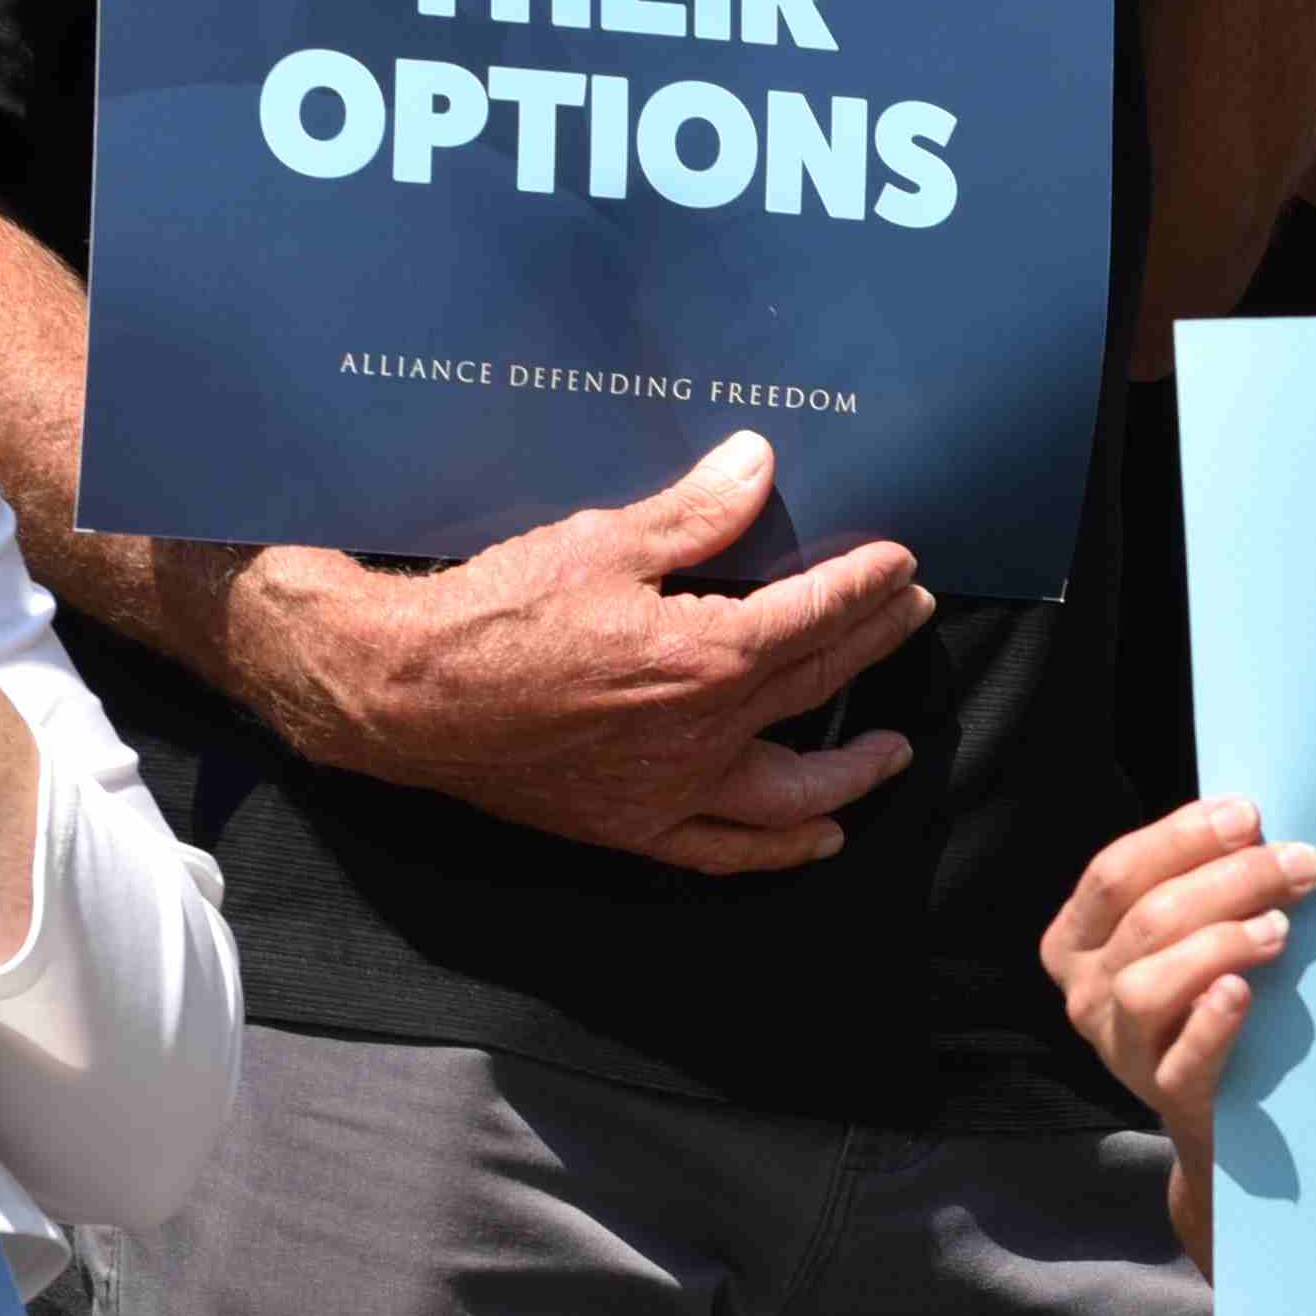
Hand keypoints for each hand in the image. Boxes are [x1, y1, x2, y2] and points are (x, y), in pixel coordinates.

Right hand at [226, 431, 937, 874]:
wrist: (405, 696)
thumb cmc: (497, 612)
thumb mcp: (603, 542)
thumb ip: (696, 513)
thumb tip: (760, 462)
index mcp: (705, 658)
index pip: (815, 618)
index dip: (865, 587)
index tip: (901, 564)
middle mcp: (703, 735)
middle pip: (816, 687)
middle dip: (872, 645)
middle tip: (911, 615)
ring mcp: (670, 792)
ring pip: (792, 792)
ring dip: (853, 770)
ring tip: (895, 751)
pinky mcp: (631, 828)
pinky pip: (724, 853)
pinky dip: (780, 852)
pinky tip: (818, 840)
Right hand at [1046, 794, 1315, 1265]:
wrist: (1219, 1110)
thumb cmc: (1199, 995)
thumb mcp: (1180, 933)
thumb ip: (1198, 881)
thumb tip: (1253, 822)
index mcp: (1077, 939)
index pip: (1115, 873)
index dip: (1182, 838)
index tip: (1249, 815)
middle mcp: (1084, 992)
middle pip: (1145, 919)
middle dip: (1228, 879)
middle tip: (1299, 863)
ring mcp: (1118, 1047)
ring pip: (1148, 984)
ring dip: (1219, 943)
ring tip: (1279, 929)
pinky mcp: (1163, 1094)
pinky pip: (1182, 1057)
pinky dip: (1211, 1021)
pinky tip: (1242, 992)